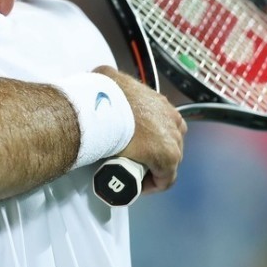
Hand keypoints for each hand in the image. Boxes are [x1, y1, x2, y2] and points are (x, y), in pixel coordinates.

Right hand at [93, 66, 185, 193]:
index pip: (162, 121)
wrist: (104, 108)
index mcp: (159, 102)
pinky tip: (139, 187)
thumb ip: (106, 80)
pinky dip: (153, 184)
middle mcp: (171, 118)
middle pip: (167, 140)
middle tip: (131, 157)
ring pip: (167, 159)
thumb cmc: (104, 94)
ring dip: (152, 165)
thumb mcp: (107, 79)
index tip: (133, 143)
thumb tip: (94, 81)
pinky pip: (165, 178)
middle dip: (151, 150)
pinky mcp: (167, 157)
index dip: (149, 135)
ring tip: (132, 172)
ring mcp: (171, 137)